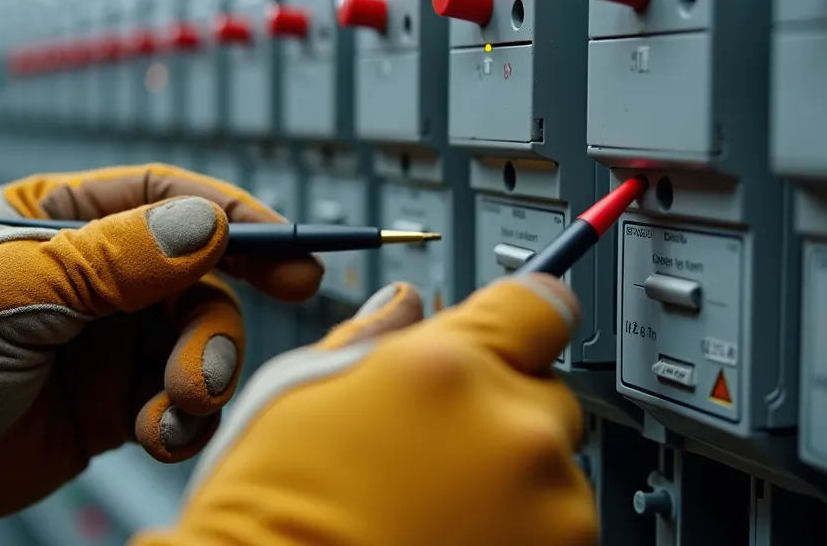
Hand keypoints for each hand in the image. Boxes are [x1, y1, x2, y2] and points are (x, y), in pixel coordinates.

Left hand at [0, 164, 321, 542]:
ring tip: (176, 406)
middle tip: (243, 338)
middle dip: (219, 316)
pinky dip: (183, 417)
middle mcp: (100, 275)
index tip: (287, 245)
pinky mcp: (121, 399)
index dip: (234, 218)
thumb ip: (116, 258)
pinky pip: (182, 398)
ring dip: (201, 373)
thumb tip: (209, 227)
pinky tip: (157, 433)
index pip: (168, 199)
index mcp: (67, 220)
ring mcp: (113, 338)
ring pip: (200, 339)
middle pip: (203, 275)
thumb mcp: (16, 292)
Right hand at [138, 275, 597, 545]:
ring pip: (554, 463)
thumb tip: (404, 309)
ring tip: (435, 507)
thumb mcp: (293, 401)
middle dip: (499, 407)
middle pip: (542, 388)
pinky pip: (558, 521)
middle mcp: (512, 429)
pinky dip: (521, 527)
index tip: (514, 331)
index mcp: (443, 369)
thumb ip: (371, 340)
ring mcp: (548, 502)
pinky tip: (453, 537)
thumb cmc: (267, 521)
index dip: (517, 317)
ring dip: (511, 475)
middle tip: (435, 448)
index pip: (538, 303)